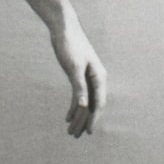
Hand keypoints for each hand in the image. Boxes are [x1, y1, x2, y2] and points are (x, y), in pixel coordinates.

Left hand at [50, 18, 106, 138]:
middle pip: (91, 105)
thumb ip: (79, 87)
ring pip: (85, 102)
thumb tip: (83, 106)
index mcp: (99, 77)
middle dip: (83, 121)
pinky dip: (73, 106)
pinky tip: (68, 116)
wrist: (64, 27)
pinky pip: (78, 95)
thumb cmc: (70, 45)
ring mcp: (88, 77)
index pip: (97, 103)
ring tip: (70, 130)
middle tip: (74, 136)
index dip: (92, 118)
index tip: (87, 132)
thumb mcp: (73, 67)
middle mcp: (96, 78)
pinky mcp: (79, 75)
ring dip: (78, 116)